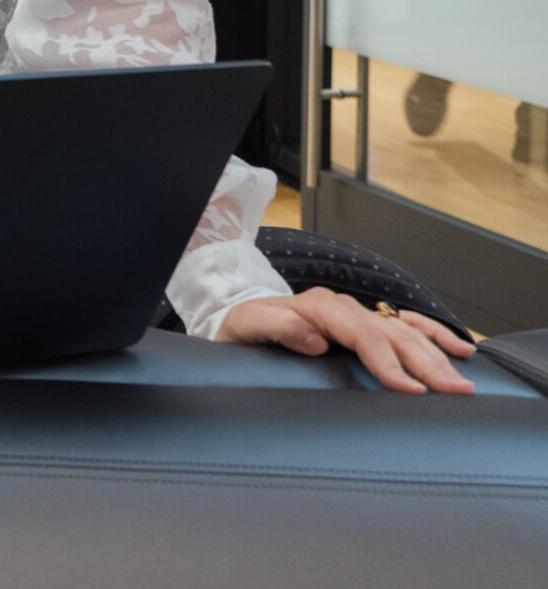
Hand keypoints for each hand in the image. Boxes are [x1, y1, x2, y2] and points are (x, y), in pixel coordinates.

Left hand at [217, 287, 475, 394]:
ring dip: (437, 355)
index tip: (409, 388)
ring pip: (406, 331)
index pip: (363, 335)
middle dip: (426, 364)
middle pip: (393, 334)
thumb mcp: (246, 326)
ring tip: (462, 381)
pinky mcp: (364, 323)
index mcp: (318, 308)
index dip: (388, 362)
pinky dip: (434, 335)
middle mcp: (342, 308)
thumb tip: (314, 339)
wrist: (237, 316)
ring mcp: (356, 314)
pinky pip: (406, 325)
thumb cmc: (240, 326)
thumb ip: (276, 327)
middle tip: (454, 391)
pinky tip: (460, 349)